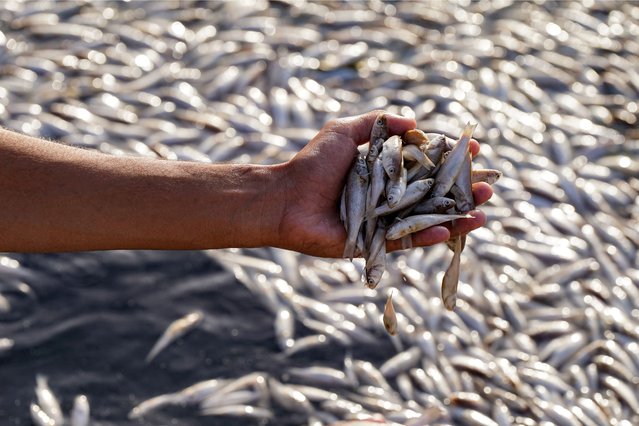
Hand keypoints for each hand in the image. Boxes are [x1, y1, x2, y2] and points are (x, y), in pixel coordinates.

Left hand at [276, 110, 492, 257]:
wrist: (286, 198)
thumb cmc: (312, 164)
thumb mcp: (344, 132)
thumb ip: (379, 124)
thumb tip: (415, 122)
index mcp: (385, 171)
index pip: (426, 165)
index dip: (451, 160)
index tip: (475, 152)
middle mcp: (389, 197)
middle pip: (434, 195)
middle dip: (463, 191)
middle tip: (489, 186)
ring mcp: (384, 222)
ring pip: (427, 220)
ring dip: (457, 216)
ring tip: (483, 210)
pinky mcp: (375, 244)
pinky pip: (407, 242)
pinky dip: (429, 236)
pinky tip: (451, 230)